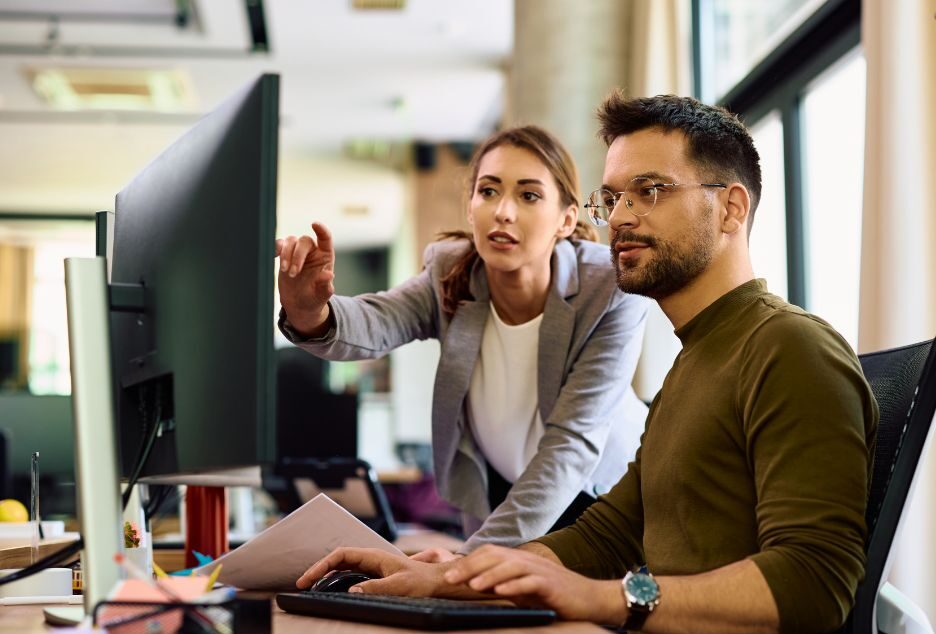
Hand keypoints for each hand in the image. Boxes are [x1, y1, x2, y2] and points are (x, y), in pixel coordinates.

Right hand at [275, 222, 335, 335]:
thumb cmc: (314, 299)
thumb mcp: (322, 295)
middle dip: (297, 255)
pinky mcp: (284, 256)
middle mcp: (312, 251)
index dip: (321, 230)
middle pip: (304, 241)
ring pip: (290, 241)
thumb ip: (325, 285)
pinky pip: (279, 245)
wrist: (300, 305)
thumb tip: (329, 275)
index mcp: (325, 257)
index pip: (325, 238)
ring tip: (286, 271)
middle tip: (293, 274)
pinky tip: (273, 257)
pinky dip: (275, 248)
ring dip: (286, 254)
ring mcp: (297, 252)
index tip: (314, 224)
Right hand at [297, 547, 467, 597]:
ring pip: (343, 567)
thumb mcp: (399, 586)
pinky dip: (337, 580)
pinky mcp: (376, 575)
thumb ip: (376, 588)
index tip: (308, 579)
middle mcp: (371, 559)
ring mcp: (373, 566)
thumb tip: (352, 591)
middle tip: (303, 584)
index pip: (341, 555)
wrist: (438, 582)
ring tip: (312, 586)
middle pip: (338, 560)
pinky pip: (351, 574)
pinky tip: (332, 589)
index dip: (322, 565)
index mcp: (374, 556)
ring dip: (327, 575)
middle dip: (319, 569)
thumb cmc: (422, 582)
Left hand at [443, 545, 624, 623]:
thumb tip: (473, 585)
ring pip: (511, 566)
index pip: (488, 553)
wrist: (590, 598)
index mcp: (518, 559)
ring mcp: (540, 570)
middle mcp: (527, 560)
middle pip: (495, 555)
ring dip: (489, 575)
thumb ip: (502, 583)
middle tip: (450, 579)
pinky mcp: (552, 584)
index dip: (466, 562)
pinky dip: (515, 586)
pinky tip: (502, 591)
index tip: (447, 575)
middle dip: (470, 566)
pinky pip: (531, 582)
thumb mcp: (523, 588)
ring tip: (472, 586)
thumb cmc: (552, 595)